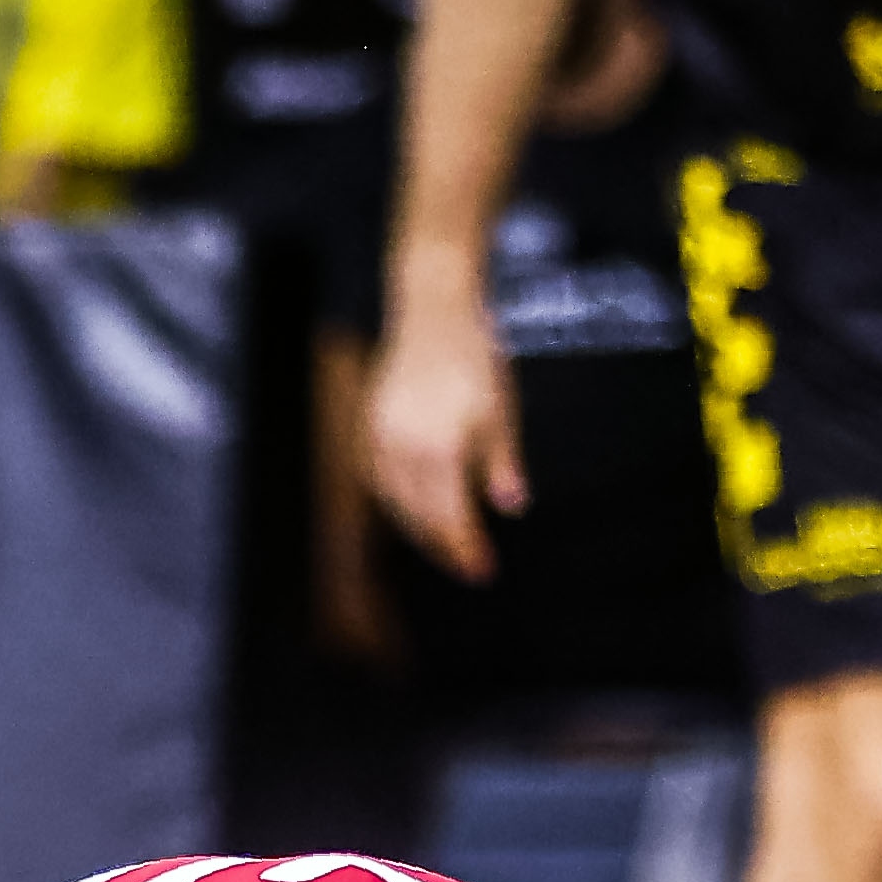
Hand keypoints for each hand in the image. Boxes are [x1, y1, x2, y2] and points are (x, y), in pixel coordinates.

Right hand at [359, 289, 522, 581]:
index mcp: (440, 448)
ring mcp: (381, 439)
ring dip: (419, 530)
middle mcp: (403, 449)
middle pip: (420, 518)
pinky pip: (380, 482)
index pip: (450, 517)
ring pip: (396, 504)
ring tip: (443, 544)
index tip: (483, 571)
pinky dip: (397, 503)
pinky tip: (413, 510)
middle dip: (444, 547)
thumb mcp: (501, 409)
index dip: (466, 549)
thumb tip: (511, 506)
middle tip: (467, 564)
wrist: (432, 310)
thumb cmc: (473, 354)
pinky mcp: (369, 428)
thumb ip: (502, 462)